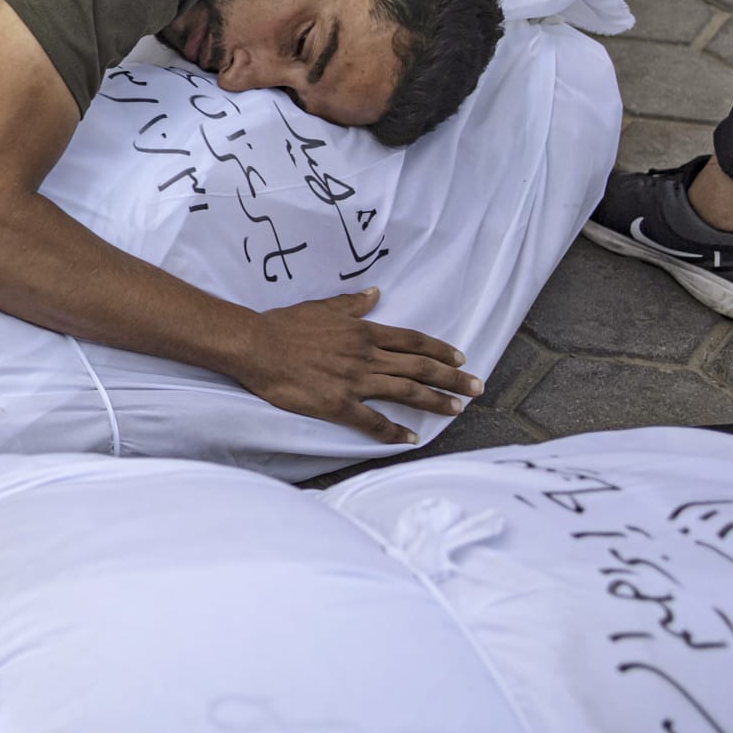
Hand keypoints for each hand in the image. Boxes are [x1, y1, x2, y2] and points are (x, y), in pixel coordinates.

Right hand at [233, 288, 481, 445]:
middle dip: (453, 378)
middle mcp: (366, 356)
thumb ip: (352, 304)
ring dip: (435, 402)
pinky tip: (411, 439)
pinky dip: (394, 432)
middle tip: (477, 388)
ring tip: (457, 410)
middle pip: (420, 367)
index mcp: (364, 332)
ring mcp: (354, 381)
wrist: (255, 346)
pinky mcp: (338, 404)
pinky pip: (373, 421)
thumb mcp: (322, 307)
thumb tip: (376, 294)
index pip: (413, 341)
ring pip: (406, 392)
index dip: (440, 350)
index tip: (460, 359)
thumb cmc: (284, 325)